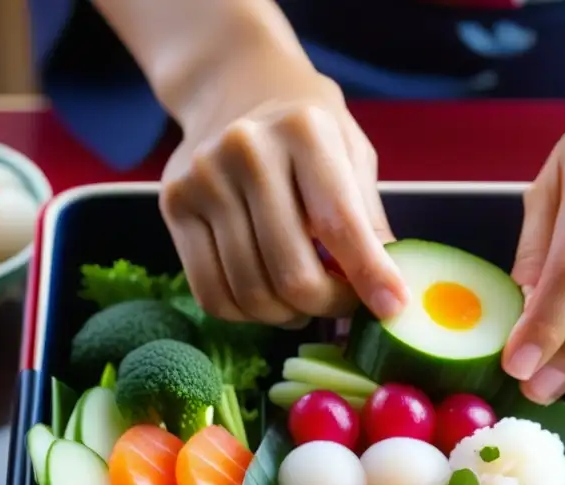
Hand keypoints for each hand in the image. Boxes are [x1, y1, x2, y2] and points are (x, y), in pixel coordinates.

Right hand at [159, 62, 407, 324]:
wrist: (234, 88)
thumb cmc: (308, 131)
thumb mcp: (352, 156)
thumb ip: (370, 221)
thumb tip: (389, 296)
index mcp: (304, 131)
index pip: (339, 223)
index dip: (368, 276)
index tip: (391, 309)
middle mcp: (246, 150)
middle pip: (292, 272)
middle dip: (327, 305)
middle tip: (344, 304)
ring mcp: (202, 179)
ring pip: (251, 292)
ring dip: (289, 315)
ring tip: (307, 302)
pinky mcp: (173, 206)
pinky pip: (212, 294)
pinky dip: (247, 316)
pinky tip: (269, 300)